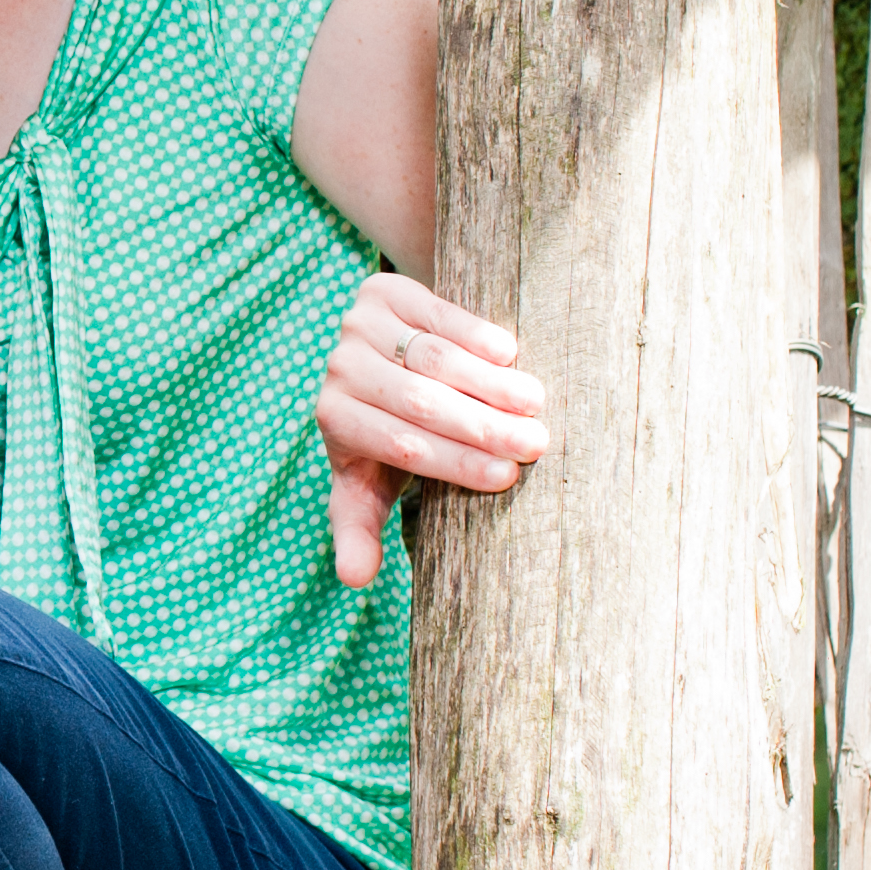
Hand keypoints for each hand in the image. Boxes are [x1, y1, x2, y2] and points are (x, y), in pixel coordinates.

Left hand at [317, 269, 548, 583]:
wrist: (379, 357)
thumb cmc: (384, 435)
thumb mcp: (365, 482)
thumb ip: (358, 527)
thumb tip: (354, 578)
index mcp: (334, 421)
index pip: (402, 446)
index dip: (455, 464)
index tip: (507, 479)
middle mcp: (337, 370)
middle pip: (419, 402)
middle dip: (481, 426)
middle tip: (536, 444)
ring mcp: (357, 325)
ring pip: (432, 358)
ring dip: (488, 382)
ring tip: (536, 404)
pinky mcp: (384, 291)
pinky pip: (437, 314)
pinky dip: (474, 335)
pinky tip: (510, 354)